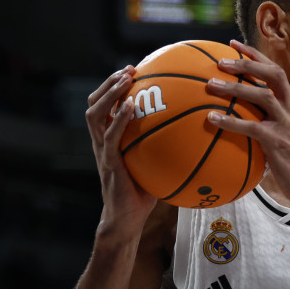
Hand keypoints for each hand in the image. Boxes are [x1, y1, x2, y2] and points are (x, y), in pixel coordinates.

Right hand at [85, 67, 156, 230]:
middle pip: (94, 104)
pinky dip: (118, 119)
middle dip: (109, 83)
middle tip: (129, 69)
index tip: (133, 71)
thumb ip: (165, 146)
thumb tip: (195, 132)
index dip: (113, 87)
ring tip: (126, 80)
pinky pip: (110, 137)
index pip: (104, 106)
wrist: (126, 219)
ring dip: (109, 94)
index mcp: (109, 140)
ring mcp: (102, 151)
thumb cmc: (143, 193)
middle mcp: (101, 142)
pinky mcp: (108, 163)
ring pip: (95, 115)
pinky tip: (129, 107)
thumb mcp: (154, 164)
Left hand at [205, 40, 289, 209]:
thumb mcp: (286, 137)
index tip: (234, 45)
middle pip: (273, 75)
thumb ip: (269, 123)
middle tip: (221, 61)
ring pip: (262, 95)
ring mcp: (286, 125)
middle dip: (247, 63)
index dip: (255, 56)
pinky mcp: (278, 142)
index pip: (276, 72)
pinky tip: (212, 119)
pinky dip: (230, 121)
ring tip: (210, 85)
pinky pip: (251, 127)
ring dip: (235, 88)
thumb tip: (241, 120)